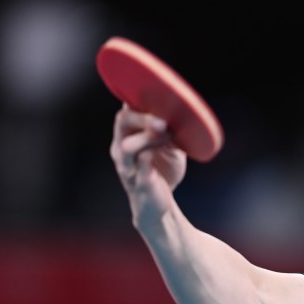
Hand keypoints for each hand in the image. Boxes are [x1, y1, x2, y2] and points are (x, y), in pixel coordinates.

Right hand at [109, 105, 186, 226]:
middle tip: (164, 120)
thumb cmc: (163, 171)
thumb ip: (170, 129)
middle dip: (144, 116)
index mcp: (127, 135)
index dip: (139, 100)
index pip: (126, 110)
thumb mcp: (169, 146)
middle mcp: (121, 148)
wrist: (160, 205)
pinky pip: (141, 167)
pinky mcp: (139, 183)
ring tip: (167, 137)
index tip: (161, 98)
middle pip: (122, 121)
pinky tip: (162, 153)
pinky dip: (151, 158)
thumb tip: (182, 109)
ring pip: (127, 146)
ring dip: (148, 138)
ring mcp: (128, 166)